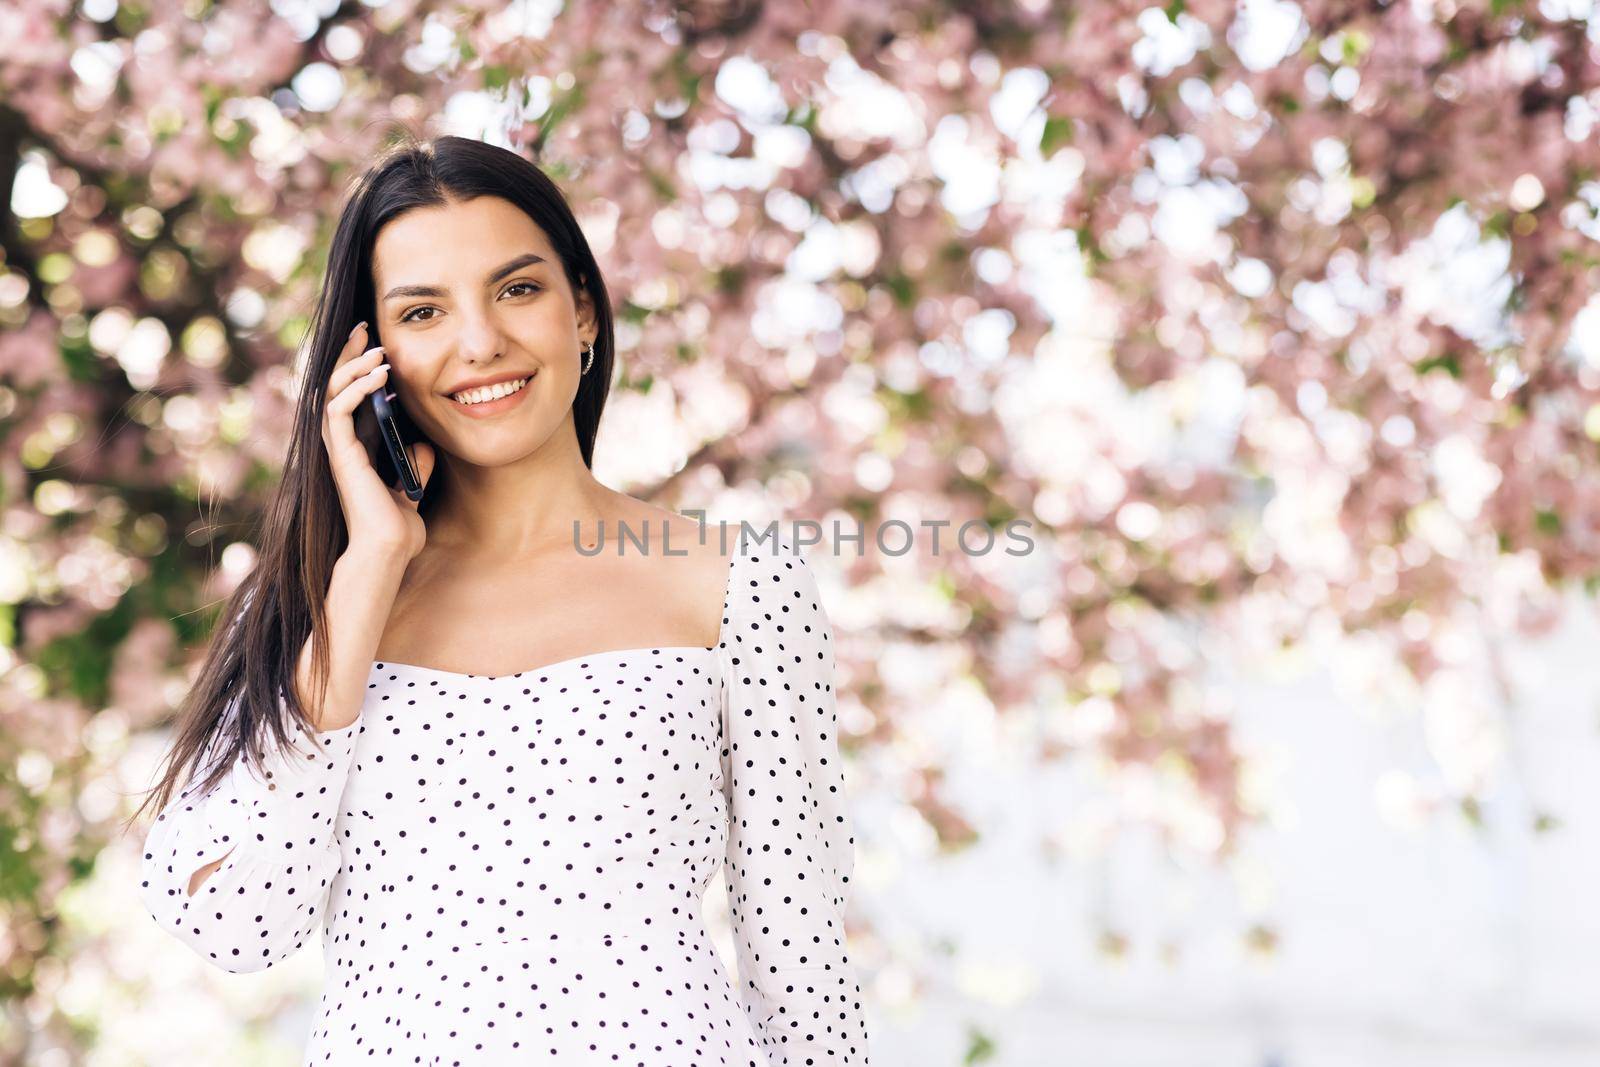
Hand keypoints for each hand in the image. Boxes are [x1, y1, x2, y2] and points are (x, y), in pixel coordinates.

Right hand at [321, 322, 435, 562]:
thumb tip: (424, 444)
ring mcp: (338, 448)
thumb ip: (415, 462)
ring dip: (354, 366)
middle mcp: (341, 444)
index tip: (378, 347)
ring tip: (378, 349)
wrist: (390, 549)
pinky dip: (358, 388)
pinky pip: (340, 409)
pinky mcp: (341, 454)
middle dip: (348, 354)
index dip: (360, 368)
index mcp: (355, 448)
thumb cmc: (399, 524)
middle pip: (334, 386)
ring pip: (332, 391)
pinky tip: (379, 376)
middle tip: (363, 327)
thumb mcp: (413, 484)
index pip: (350, 396)